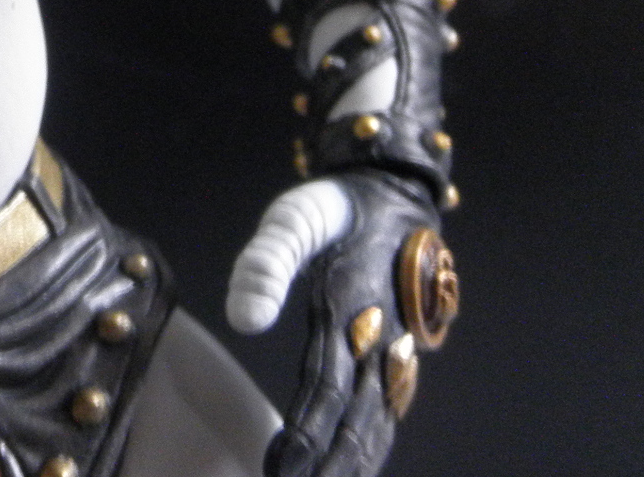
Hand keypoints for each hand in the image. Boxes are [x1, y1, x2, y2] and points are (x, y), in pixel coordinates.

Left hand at [227, 173, 456, 476]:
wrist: (394, 194)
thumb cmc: (333, 208)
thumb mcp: (296, 217)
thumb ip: (266, 263)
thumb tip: (244, 321)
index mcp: (352, 307)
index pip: (328, 387)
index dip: (307, 433)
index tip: (282, 470)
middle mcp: (381, 338)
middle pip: (356, 420)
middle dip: (328, 465)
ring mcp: (397, 351)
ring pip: (376, 425)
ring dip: (350, 464)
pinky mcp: (400, 357)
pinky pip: (386, 413)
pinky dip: (369, 448)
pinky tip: (348, 469)